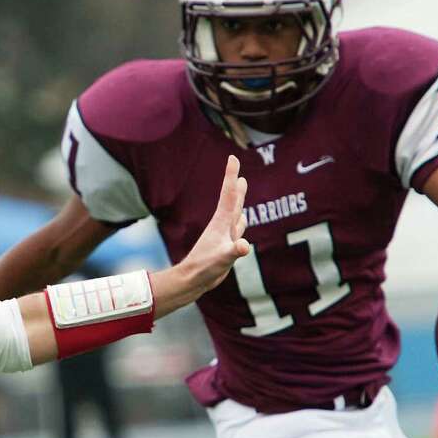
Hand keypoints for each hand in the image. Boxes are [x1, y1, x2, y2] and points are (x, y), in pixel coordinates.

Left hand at [153, 156, 249, 315]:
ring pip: (235, 213)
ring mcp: (224, 236)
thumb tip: (244, 246)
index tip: (232, 157)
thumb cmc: (205, 268)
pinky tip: (242, 219)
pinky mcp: (225, 246)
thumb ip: (234, 251)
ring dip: (239, 199)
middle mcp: (223, 226)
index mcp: (221, 223)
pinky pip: (236, 230)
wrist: (193, 280)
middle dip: (236, 184)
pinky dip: (241, 222)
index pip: (229, 194)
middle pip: (232, 200)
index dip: (231, 175)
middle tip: (237, 168)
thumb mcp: (222, 259)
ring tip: (241, 186)